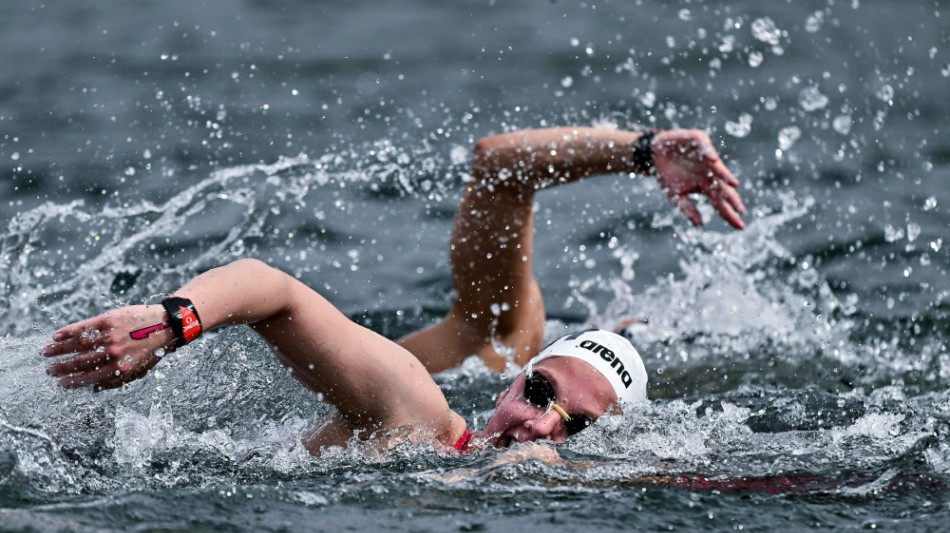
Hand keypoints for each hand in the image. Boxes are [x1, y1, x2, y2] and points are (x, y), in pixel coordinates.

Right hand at [44, 305, 173, 390]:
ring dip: (59, 349)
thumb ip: (116, 382)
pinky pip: (84, 326)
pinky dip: (68, 331)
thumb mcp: (138, 371)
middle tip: (48, 370)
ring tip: (46, 352)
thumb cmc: (151, 351)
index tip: (59, 383)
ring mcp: (111, 335)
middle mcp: (113, 353)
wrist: (166, 325)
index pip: (89, 377)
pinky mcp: (110, 319)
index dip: (72, 381)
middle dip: (61, 367)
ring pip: (78, 344)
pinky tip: (56, 335)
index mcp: (120, 368)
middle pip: (80, 362)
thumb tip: (93, 390)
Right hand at [652, 129, 746, 228]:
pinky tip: (713, 160)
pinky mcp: (698, 140)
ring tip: (733, 184)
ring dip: (725, 174)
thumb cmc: (667, 174)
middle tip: (741, 210)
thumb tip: (699, 225)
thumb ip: (687, 208)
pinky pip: (705, 147)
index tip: (740, 226)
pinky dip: (709, 152)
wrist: (654, 154)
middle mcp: (710, 172)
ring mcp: (706, 157)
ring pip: (718, 167)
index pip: (720, 202)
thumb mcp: (675, 195)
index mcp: (706, 185)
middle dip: (732, 198)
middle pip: (723, 187)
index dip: (730, 214)